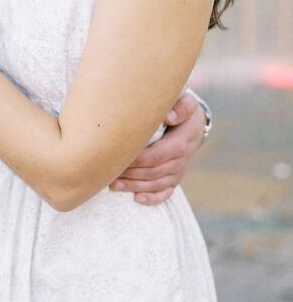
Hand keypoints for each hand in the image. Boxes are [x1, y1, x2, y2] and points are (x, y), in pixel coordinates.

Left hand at [109, 90, 205, 204]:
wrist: (193, 123)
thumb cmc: (181, 110)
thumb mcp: (186, 103)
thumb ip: (181, 106)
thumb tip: (169, 116)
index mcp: (182, 141)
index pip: (158, 155)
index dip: (138, 160)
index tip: (118, 157)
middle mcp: (182, 159)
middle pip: (154, 172)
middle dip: (130, 174)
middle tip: (108, 171)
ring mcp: (179, 171)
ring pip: (156, 184)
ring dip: (134, 186)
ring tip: (113, 185)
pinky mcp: (175, 178)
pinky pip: (166, 193)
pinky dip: (152, 198)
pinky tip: (137, 198)